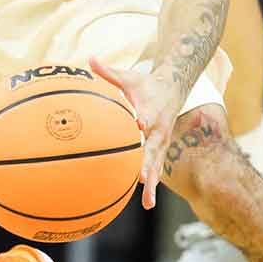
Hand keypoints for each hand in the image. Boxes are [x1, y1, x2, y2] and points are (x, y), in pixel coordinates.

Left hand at [90, 57, 187, 210]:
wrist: (172, 89)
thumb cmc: (144, 84)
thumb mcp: (128, 76)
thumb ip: (108, 72)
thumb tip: (89, 59)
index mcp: (150, 109)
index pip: (147, 115)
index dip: (144, 119)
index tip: (139, 124)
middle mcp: (159, 129)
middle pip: (153, 149)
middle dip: (146, 163)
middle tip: (139, 178)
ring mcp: (162, 142)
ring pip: (157, 165)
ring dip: (152, 183)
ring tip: (147, 202)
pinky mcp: (161, 150)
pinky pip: (157, 169)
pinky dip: (152, 185)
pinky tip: (147, 202)